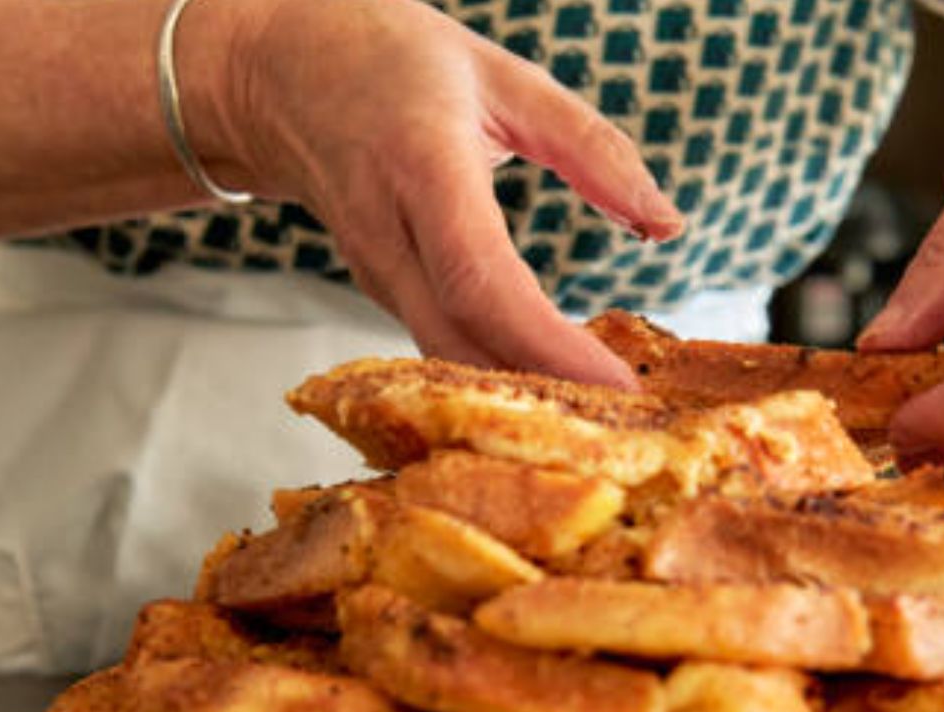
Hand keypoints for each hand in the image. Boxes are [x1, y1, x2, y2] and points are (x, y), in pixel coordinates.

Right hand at [202, 0, 681, 384]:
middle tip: (630, 419)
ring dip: (522, 391)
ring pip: (447, 355)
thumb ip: (591, 147)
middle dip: (545, 391)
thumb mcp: (504, 78)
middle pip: (461, 341)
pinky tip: (552, 383)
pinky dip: (496, 369)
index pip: (482, 280)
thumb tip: (667, 223)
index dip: (547, 344)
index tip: (615, 382)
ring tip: (606, 412)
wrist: (277, 70)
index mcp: (421, 164)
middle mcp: (385, 231)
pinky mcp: (377, 290)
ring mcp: (372, 269)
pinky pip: (438, 344)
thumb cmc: (390, 59)